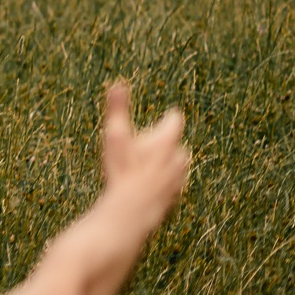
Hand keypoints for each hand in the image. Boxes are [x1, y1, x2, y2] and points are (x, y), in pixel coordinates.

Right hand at [99, 80, 190, 218]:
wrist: (132, 210)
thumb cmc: (123, 169)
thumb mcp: (116, 135)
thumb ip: (118, 108)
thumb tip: (117, 83)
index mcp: (167, 139)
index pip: (175, 120)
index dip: (168, 117)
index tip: (165, 115)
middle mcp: (179, 158)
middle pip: (176, 143)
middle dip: (165, 142)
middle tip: (148, 142)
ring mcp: (178, 179)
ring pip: (176, 165)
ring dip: (165, 162)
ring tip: (145, 165)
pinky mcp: (173, 197)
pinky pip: (170, 185)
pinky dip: (161, 182)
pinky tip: (145, 185)